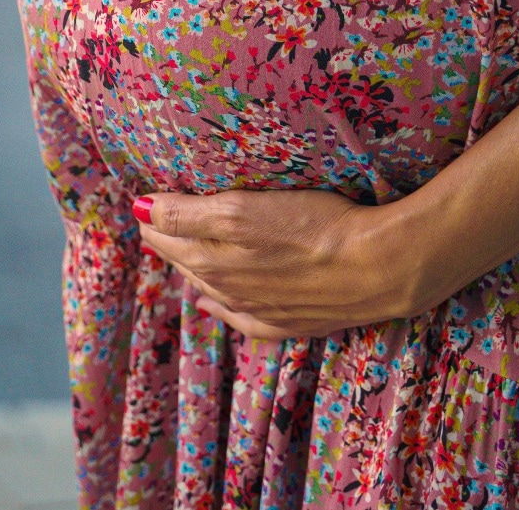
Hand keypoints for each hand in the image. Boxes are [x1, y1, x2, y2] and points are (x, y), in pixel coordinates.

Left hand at [133, 189, 439, 339]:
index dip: (152, 212)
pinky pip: (239, 318)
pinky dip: (219, 307)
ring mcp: (255, 307)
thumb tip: (139, 210)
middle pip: (181, 258)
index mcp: (211, 256)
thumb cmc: (315, 226)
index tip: (145, 197)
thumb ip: (184, 213)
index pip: (163, 230)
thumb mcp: (240, 210)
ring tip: (178, 248)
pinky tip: (209, 302)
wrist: (379, 267)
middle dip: (165, 237)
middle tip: (156, 218)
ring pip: (207, 284)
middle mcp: (226, 285)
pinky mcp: (284, 322)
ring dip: (189, 265)